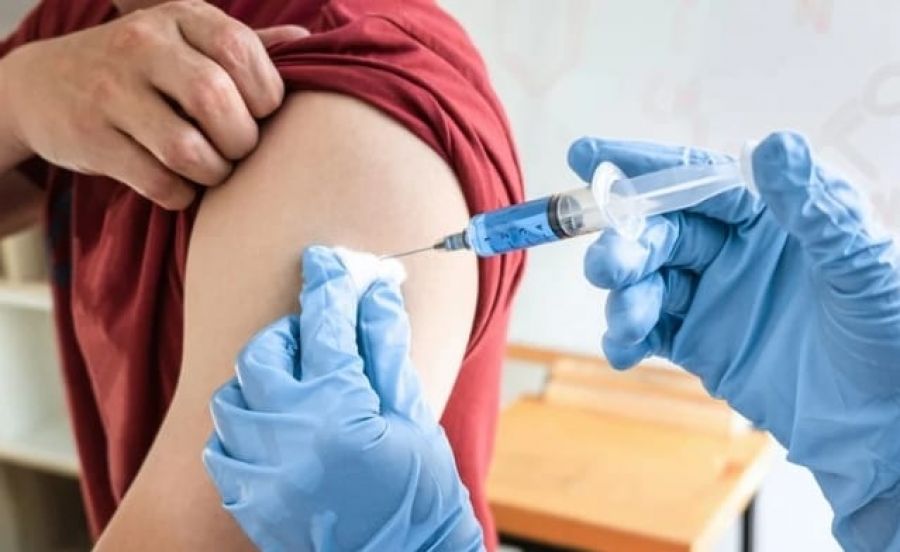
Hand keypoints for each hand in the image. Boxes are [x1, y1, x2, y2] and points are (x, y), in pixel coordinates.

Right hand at [0, 0, 306, 208]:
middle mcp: (143, 45)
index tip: (263, 114)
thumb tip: (309, 44)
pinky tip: (180, 184)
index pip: (241, 52)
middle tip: (239, 149)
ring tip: (213, 169)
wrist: (45, 85)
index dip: (267, 95)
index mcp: (180, 18)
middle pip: (215, 101)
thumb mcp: (188, 41)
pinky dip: (181, 194)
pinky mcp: (91, 138)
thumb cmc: (142, 69)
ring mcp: (111, 91)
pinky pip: (158, 182)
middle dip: (242, 140)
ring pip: (186, 149)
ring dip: (214, 173)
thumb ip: (245, 45)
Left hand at [203, 246, 483, 551]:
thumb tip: (375, 291)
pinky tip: (275, 432)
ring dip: (260, 382)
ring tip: (294, 389)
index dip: (329, 285)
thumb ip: (386, 350)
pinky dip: (242, 429)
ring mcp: (261, 472)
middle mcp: (289, 438)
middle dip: (288, 336)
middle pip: (262, 355)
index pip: (326, 327)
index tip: (326, 261)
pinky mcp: (248, 499)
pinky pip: (221, 447)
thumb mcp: (413, 416)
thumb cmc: (419, 493)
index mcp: (339, 412)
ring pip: (231, 398)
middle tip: (315, 340)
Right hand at [570, 132, 899, 549]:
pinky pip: (648, 328)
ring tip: (626, 323)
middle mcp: (734, 247)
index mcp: (772, 212)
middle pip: (661, 231)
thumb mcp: (860, 264)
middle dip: (626, 244)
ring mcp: (712, 294)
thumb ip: (813, 208)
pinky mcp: (698, 340)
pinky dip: (626, 336)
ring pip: (648, 280)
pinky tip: (621, 351)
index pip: (697, 178)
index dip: (641, 166)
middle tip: (605, 267)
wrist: (881, 421)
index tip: (586, 155)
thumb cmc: (889, 331)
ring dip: (625, 296)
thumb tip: (772, 143)